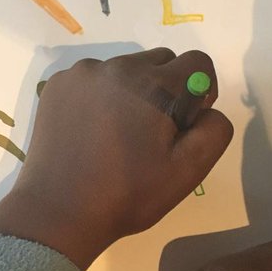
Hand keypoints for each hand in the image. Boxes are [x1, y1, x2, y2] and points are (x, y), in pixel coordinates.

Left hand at [0, 48, 232, 269]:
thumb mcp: (187, 172)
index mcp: (154, 85)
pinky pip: (93, 77)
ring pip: (125, 68)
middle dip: (167, 88)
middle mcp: (118, 67)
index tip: (184, 122)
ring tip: (117, 133)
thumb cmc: (127, 194)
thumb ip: (214, 131)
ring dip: (131, 90)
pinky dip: (99, 95)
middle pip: (160, 60)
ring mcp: (82, 72)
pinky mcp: (58, 83)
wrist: (58, 210)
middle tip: (151, 131)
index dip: (201, 91)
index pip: (197, 63)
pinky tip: (91, 130)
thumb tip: (207, 108)